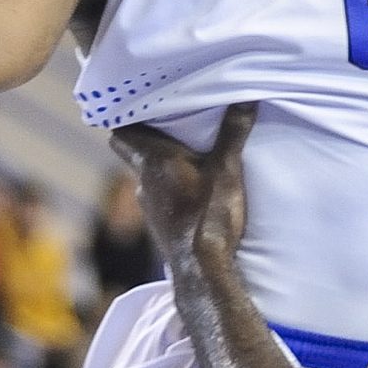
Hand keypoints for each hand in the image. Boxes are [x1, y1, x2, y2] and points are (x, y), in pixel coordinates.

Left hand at [109, 103, 256, 262]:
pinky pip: (158, 196)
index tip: (144, 103)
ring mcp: (149, 206)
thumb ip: (234, 132)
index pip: (121, 132)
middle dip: (148, 138)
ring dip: (161, 164)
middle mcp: (143, 182)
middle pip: (133, 151)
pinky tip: (190, 189)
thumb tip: (246, 97)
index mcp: (153, 161)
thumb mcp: (227, 169)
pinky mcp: (159, 225)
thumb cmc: (210, 216)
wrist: (203, 271)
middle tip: (171, 124)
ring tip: (187, 153)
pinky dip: (169, 187)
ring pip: (147, 175)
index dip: (128, 117)